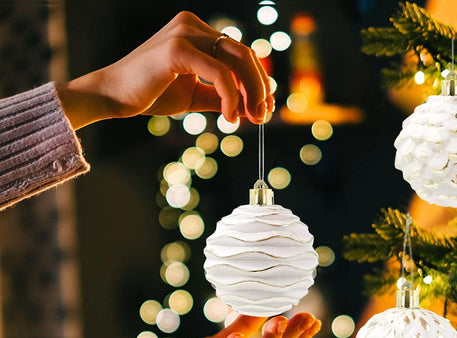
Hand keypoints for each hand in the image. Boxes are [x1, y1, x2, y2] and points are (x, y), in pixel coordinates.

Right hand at [56, 11, 273, 128]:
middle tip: (264, 115)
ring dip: (251, 92)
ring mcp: (185, 33)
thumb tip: (246, 108)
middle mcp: (193, 26)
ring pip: (237, 60)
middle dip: (260, 88)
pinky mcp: (178, 48)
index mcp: (197, 32)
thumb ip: (219, 96)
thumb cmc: (150, 93)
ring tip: (251, 118)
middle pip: (244, 54)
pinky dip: (230, 96)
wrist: (115, 96)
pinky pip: (219, 73)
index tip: (265, 106)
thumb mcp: (193, 95)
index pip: (239, 54)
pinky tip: (229, 116)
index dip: (258, 81)